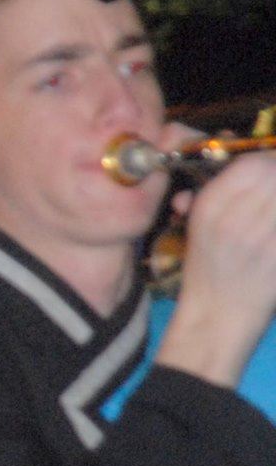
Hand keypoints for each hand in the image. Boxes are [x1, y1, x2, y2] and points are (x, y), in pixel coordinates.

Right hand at [156, 152, 275, 387]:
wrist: (219, 312)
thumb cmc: (208, 266)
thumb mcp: (197, 224)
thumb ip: (216, 187)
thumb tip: (243, 153)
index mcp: (209, 210)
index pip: (251, 166)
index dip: (266, 160)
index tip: (268, 166)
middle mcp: (235, 222)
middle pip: (274, 177)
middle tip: (273, 185)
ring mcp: (261, 241)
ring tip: (271, 210)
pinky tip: (275, 225)